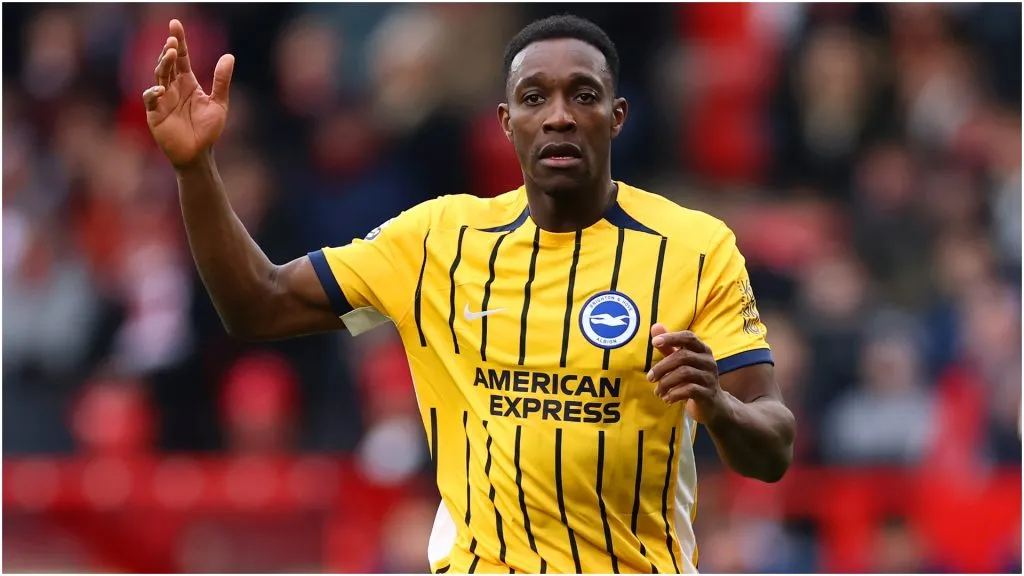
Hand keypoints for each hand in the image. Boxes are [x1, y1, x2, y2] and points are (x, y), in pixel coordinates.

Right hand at [143, 19, 234, 168]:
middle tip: (172, 40)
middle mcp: (173, 88)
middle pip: (168, 63)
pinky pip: (150, 99)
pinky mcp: (155, 113)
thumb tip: (229, 56)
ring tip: (170, 54)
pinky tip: (161, 90)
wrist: (199, 154)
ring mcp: (162, 99)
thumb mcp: (219, 103)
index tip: (175, 24)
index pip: (181, 58)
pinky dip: (153, 93)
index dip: (179, 41)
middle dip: (169, 51)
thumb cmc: (208, 130)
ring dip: (163, 64)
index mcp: (188, 83)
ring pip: (159, 76)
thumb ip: (222, 81)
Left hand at [646, 323, 724, 423]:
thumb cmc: (693, 378)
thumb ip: (668, 346)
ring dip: (666, 382)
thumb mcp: (681, 362)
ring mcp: (709, 377)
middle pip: (683, 356)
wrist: (713, 404)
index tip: (654, 342)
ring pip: (685, 373)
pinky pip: (690, 390)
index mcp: (702, 349)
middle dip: (662, 367)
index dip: (671, 337)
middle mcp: (708, 361)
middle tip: (650, 378)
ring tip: (657, 391)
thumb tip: (655, 326)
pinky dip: (674, 394)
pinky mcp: (708, 393)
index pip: (688, 337)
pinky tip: (666, 399)